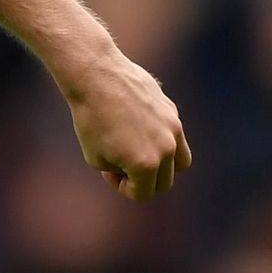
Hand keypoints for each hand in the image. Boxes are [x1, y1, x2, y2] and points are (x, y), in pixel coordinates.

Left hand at [66, 51, 190, 201]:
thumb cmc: (91, 121)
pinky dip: (161, 142)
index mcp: (146, 165)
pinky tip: (137, 129)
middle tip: (121, 162)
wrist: (97, 77)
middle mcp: (166, 148)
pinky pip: (176, 137)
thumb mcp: (97, 159)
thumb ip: (121, 171)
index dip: (121, 187)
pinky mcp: (172, 112)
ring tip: (140, 153)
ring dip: (163, 167)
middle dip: (142, 180)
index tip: (109, 169)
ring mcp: (173, 128)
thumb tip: (138, 170)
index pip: (142, 195)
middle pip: (164, 184)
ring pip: (181, 163)